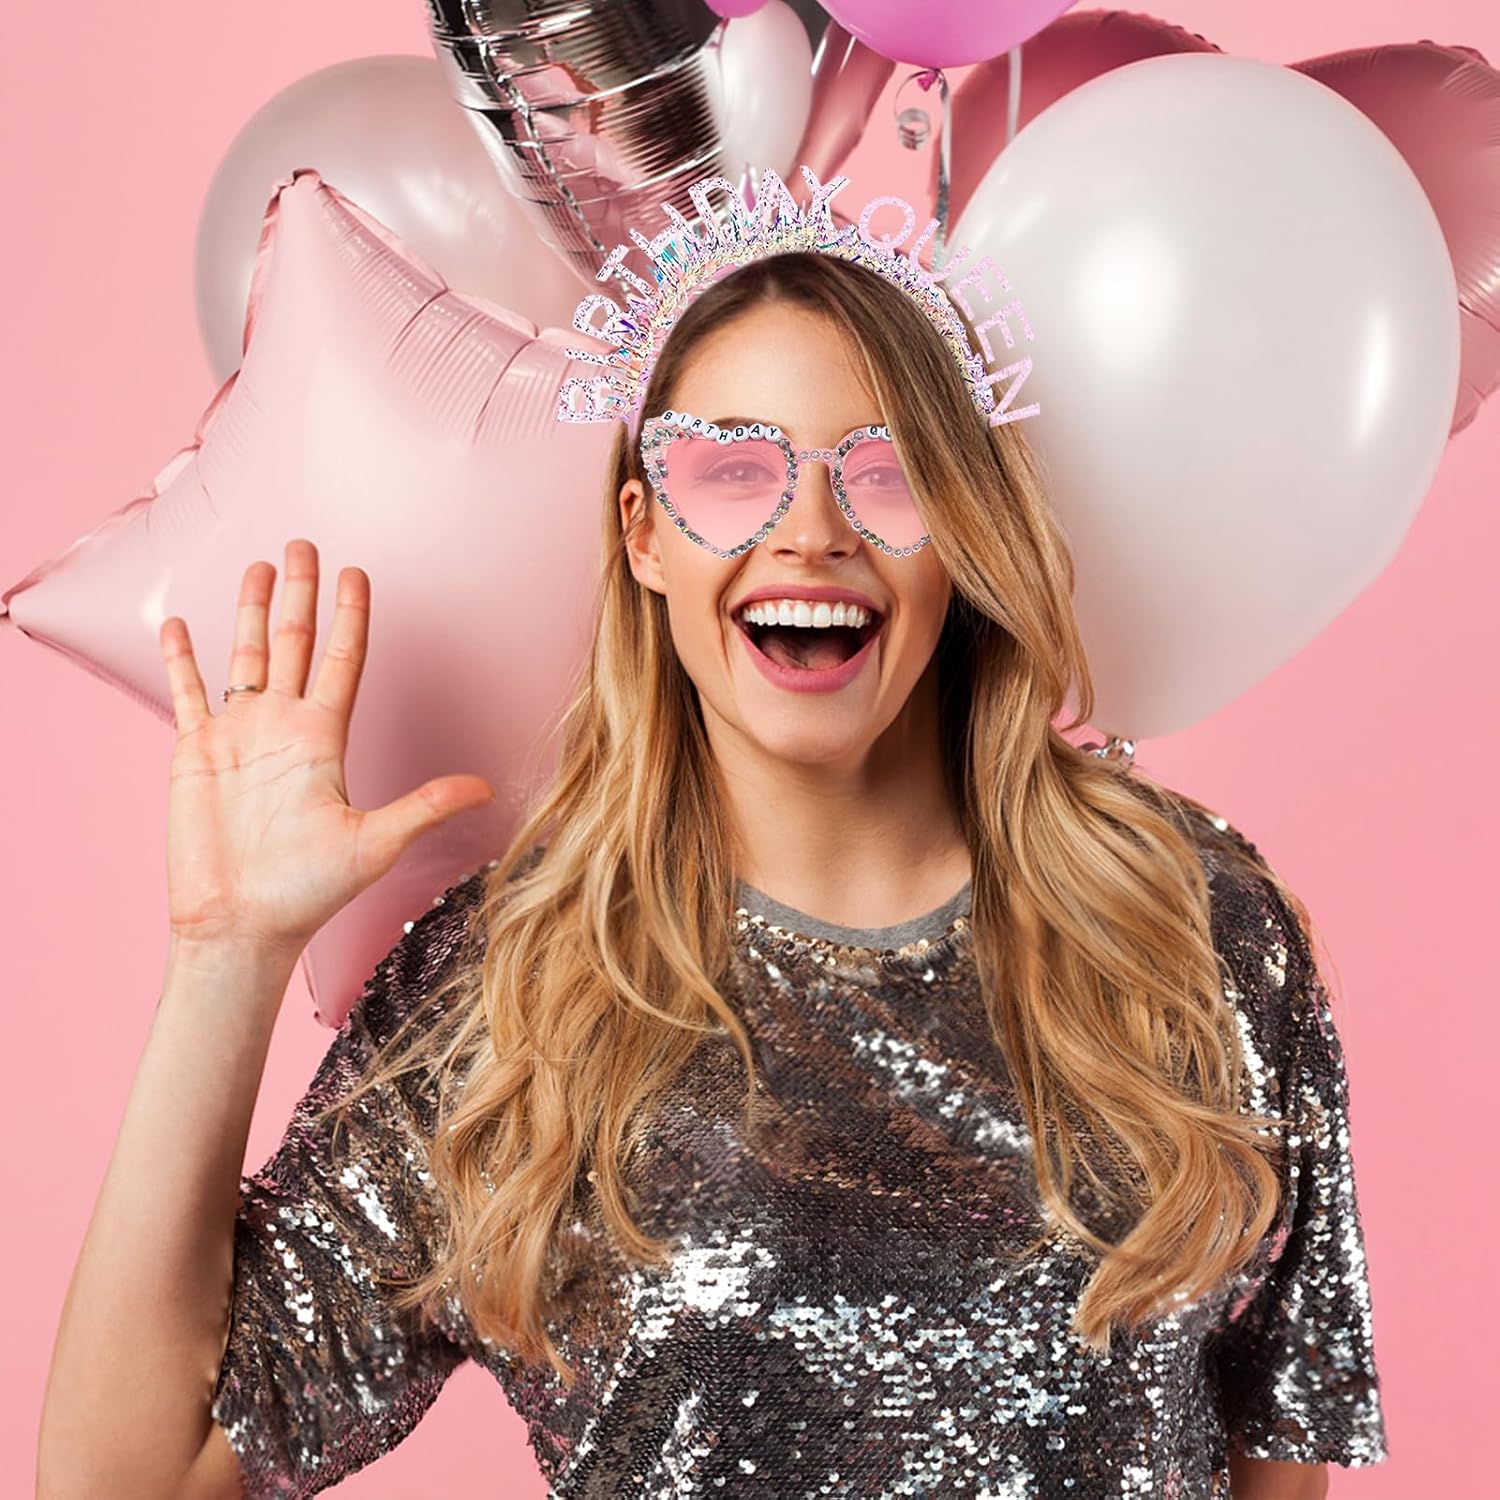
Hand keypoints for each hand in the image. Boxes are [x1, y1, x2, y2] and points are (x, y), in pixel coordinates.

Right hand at [158, 538, 494, 957]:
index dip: (350, 617)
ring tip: (257, 565)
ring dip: (247, 611)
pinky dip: (181, 658)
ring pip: (243, 655)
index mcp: (324, 739)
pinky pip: (187, 692)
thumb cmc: (308, 892)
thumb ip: (425, 806)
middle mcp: (283, 727)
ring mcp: (239, 736)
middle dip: (299, 594)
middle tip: (304, 542)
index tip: (357, 573)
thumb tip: (487, 788)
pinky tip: (178, 622)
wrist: (242, 925)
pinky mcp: (195, 752)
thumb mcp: (376, 843)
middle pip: (293, 643)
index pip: (343, 661)